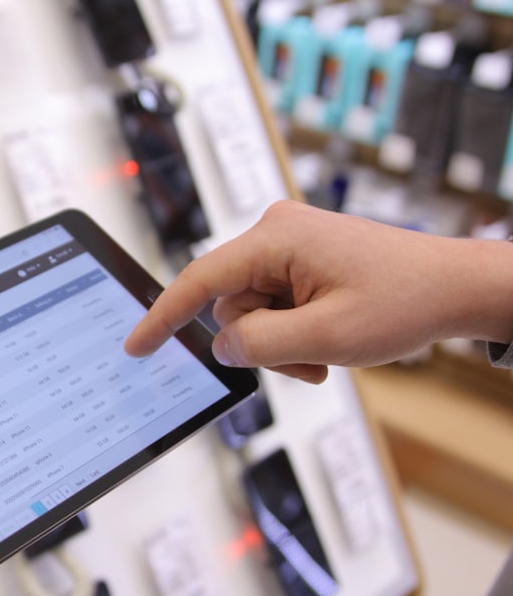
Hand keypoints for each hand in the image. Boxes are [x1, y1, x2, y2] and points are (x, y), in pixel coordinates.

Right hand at [125, 200, 512, 382]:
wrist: (457, 287)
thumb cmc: (406, 299)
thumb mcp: (326, 337)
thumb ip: (260, 344)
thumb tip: (222, 346)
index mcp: (276, 238)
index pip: (200, 281)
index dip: (163, 317)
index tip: (137, 346)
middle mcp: (276, 232)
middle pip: (230, 305)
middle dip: (260, 343)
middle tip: (306, 363)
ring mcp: (290, 244)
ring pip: (252, 312)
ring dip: (280, 343)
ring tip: (324, 354)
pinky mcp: (302, 258)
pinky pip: (274, 304)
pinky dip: (292, 331)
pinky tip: (325, 340)